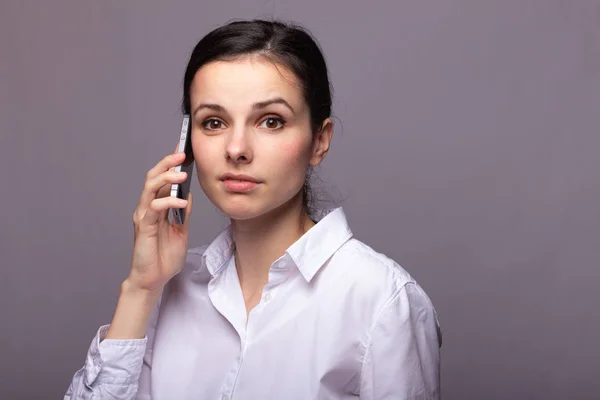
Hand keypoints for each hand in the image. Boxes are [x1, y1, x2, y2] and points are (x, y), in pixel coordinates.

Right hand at [127, 146, 192, 292]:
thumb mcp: (181, 230)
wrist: (154, 279)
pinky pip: (154, 208)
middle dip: (167, 163)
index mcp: (156, 207)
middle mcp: (147, 208)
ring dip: (166, 178)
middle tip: (182, 154)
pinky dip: (168, 202)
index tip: (183, 149)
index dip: (170, 163)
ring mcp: (144, 216)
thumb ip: (183, 212)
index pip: (162, 179)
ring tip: (182, 173)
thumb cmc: (164, 256)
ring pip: (150, 188)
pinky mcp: (144, 227)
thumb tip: (188, 194)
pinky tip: (181, 202)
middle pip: (153, 177)